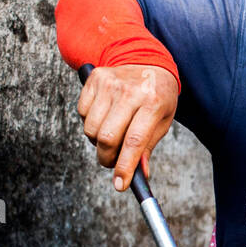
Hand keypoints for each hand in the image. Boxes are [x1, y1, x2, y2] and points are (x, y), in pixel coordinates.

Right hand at [77, 64, 178, 189]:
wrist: (148, 61)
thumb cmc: (157, 96)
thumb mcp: (162, 121)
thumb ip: (147, 147)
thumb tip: (138, 174)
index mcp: (153, 102)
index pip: (134, 141)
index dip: (125, 166)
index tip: (120, 184)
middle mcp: (130, 91)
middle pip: (107, 137)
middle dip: (107, 158)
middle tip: (112, 162)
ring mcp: (110, 83)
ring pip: (92, 129)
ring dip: (98, 141)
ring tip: (112, 134)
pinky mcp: (95, 78)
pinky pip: (82, 113)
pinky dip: (90, 123)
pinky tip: (105, 116)